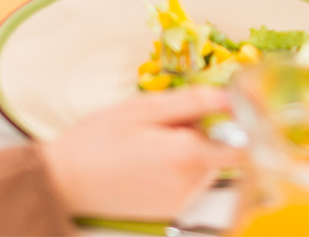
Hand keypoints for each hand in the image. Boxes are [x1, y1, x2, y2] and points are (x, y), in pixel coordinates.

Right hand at [41, 86, 236, 221]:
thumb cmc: (98, 140)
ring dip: (192, 151)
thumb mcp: (145, 108)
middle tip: (169, 123)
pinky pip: (189, 183)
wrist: (61, 182)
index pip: (245, 144)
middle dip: (206, 133)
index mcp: (188, 155)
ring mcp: (180, 202)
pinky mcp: (168, 212)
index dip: (246, 123)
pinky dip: (179, 169)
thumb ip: (195, 102)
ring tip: (152, 144)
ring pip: (206, 167)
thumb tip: (234, 97)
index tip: (236, 108)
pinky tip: (148, 163)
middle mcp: (190, 184)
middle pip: (223, 151)